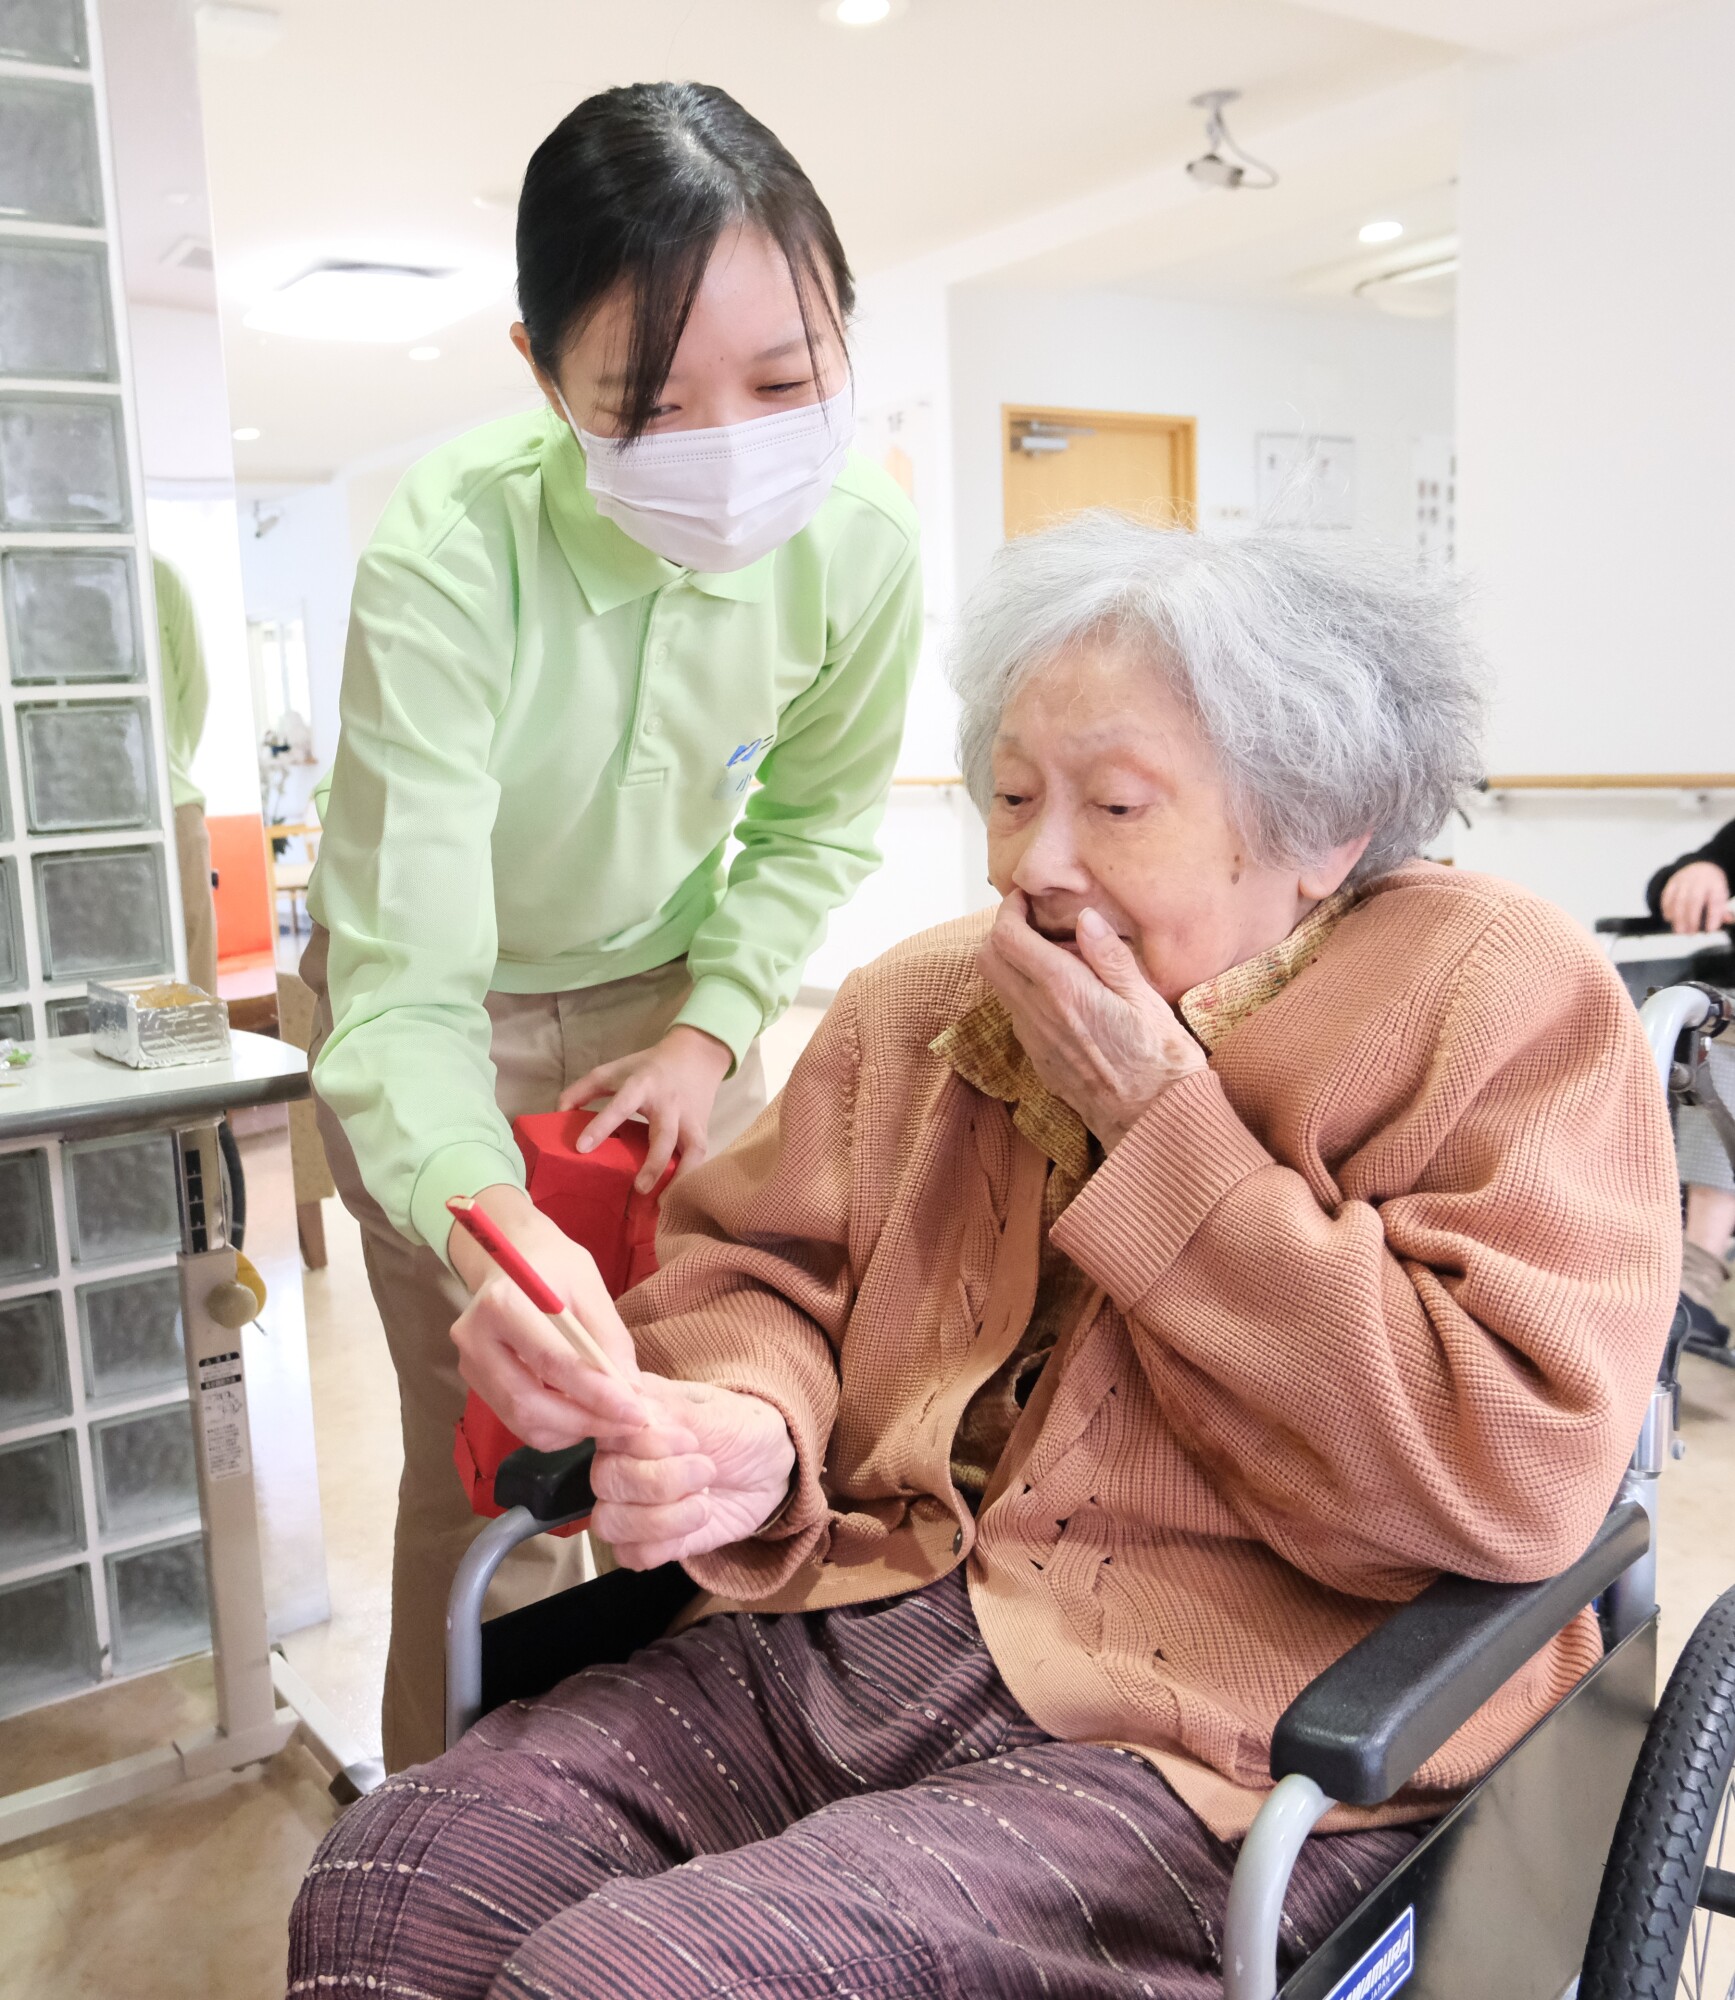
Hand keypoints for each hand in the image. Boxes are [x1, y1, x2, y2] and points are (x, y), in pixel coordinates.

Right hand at [448, 1186, 648, 1450]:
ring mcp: (470, 1364)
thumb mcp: (590, 1286)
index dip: (596, 1394)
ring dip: (572, 1431)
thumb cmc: (554, 1265)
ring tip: (610, 1421)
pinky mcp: (475, 1381)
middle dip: (586, 1421)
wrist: (511, 1256)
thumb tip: (629, 1391)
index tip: (636, 1413)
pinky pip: (516, 1420)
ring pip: (521, 1420)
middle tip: (629, 1425)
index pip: (552, 1362)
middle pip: (530, 1403)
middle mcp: (476, 1338)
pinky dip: (554, 1429)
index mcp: (504, 1303)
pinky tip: (582, 1414)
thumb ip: (609, 1338)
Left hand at [559, 1025, 733, 1192]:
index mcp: (642, 1085)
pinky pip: (701, 1155)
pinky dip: (691, 1174)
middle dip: (654, 1162)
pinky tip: (677, 1194)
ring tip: (662, 1202)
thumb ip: (582, 1090)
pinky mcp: (703, 1128)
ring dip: (680, 1175)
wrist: (696, 1055)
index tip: (582, 1148)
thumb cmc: (647, 1067)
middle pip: (664, 1134)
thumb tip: (558, 1115)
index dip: (601, 1126)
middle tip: (639, 1189)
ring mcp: (690, 1117)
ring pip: (692, 1148)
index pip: (621, 1106)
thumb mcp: (613, 1071)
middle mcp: (669, 1103)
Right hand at [589, 1377, 795, 1568]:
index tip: (691, 1441)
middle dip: (660, 1482)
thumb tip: (637, 1406)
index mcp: (633, 1415)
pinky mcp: (645, 1538)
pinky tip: (693, 1525)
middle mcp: (621, 1457)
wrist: (771, 1471)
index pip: (608, 1432)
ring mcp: (629, 1500)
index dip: (646, 1443)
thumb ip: (678, 1413)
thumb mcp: (722, 1415)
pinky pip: (628, 1554)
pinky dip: (662, 1546)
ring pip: (608, 1522)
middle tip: (707, 1471)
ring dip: (661, 1519)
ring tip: (704, 1505)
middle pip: (605, 1480)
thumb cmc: (743, 1430)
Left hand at [978, 892, 1206, 1151]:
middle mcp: (1037, 1013)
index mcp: (1063, 990)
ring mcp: (1033, 1039)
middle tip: (1035, 920)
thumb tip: (1085, 918)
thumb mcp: (1146, 1000)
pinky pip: (1015, 1012)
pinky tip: (1062, 990)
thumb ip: (1110, 957)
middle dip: (1003, 931)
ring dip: (1011, 961)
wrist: (1152, 1124)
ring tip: (1054, 953)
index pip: (1007, 937)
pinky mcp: (1038, 1058)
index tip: (1028, 898)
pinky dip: (1024, 989)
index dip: (1010, 909)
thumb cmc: (1161, 1061)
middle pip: (988, 958)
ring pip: (997, 986)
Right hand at [1661, 861, 1731, 934]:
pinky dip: (1667, 909)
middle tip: (1691, 934)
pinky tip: (1669, 919)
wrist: (1700, 866)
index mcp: (1716, 883)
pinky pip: (1667, 895)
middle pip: (1694, 900)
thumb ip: (1722, 909)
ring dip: (1678, 918)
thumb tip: (1729, 921)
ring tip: (1680, 931)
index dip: (1713, 916)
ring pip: (1679, 899)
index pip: (1715, 900)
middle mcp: (1700, 880)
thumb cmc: (1711, 887)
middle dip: (1692, 919)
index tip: (1710, 930)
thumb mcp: (1721, 895)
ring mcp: (1684, 880)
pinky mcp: (1672, 882)